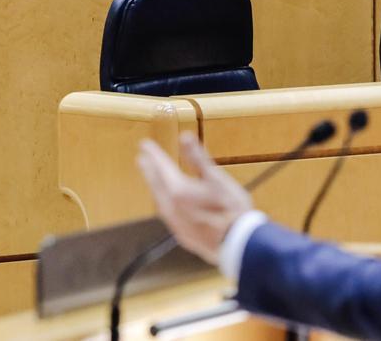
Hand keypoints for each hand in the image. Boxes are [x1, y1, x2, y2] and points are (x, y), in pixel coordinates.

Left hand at [137, 131, 253, 264]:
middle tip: (141, 159)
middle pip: (156, 184)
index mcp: (178, 190)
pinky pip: (167, 214)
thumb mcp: (217, 178)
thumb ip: (198, 158)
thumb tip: (184, 136)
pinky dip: (164, 203)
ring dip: (154, 187)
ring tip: (152, 179)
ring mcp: (175, 223)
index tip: (144, 144)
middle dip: (149, 170)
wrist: (238, 245)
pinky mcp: (182, 235)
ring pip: (159, 201)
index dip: (154, 154)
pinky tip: (168, 204)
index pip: (162, 167)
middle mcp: (171, 207)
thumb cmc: (231, 208)